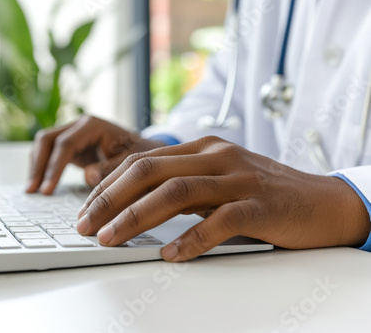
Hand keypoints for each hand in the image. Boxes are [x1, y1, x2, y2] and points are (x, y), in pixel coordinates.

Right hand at [26, 115, 165, 193]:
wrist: (145, 150)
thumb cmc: (141, 155)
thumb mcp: (131, 163)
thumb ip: (110, 168)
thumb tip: (87, 176)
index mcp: (93, 126)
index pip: (65, 143)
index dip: (54, 167)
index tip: (47, 190)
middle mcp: (79, 125)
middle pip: (47, 139)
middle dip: (38, 165)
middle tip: (32, 190)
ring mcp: (73, 134)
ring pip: (44, 145)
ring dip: (36, 166)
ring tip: (31, 191)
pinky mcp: (71, 145)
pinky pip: (50, 153)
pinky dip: (42, 168)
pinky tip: (39, 186)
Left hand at [77, 136, 369, 261]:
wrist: (320, 199)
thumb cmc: (260, 193)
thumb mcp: (214, 181)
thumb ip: (179, 185)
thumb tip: (130, 204)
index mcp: (200, 149)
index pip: (141, 161)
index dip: (108, 186)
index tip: (85, 210)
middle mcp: (215, 156)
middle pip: (150, 171)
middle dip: (109, 199)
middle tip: (84, 225)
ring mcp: (238, 178)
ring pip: (177, 192)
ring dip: (137, 217)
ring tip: (110, 239)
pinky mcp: (260, 204)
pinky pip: (220, 221)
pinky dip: (191, 239)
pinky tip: (171, 255)